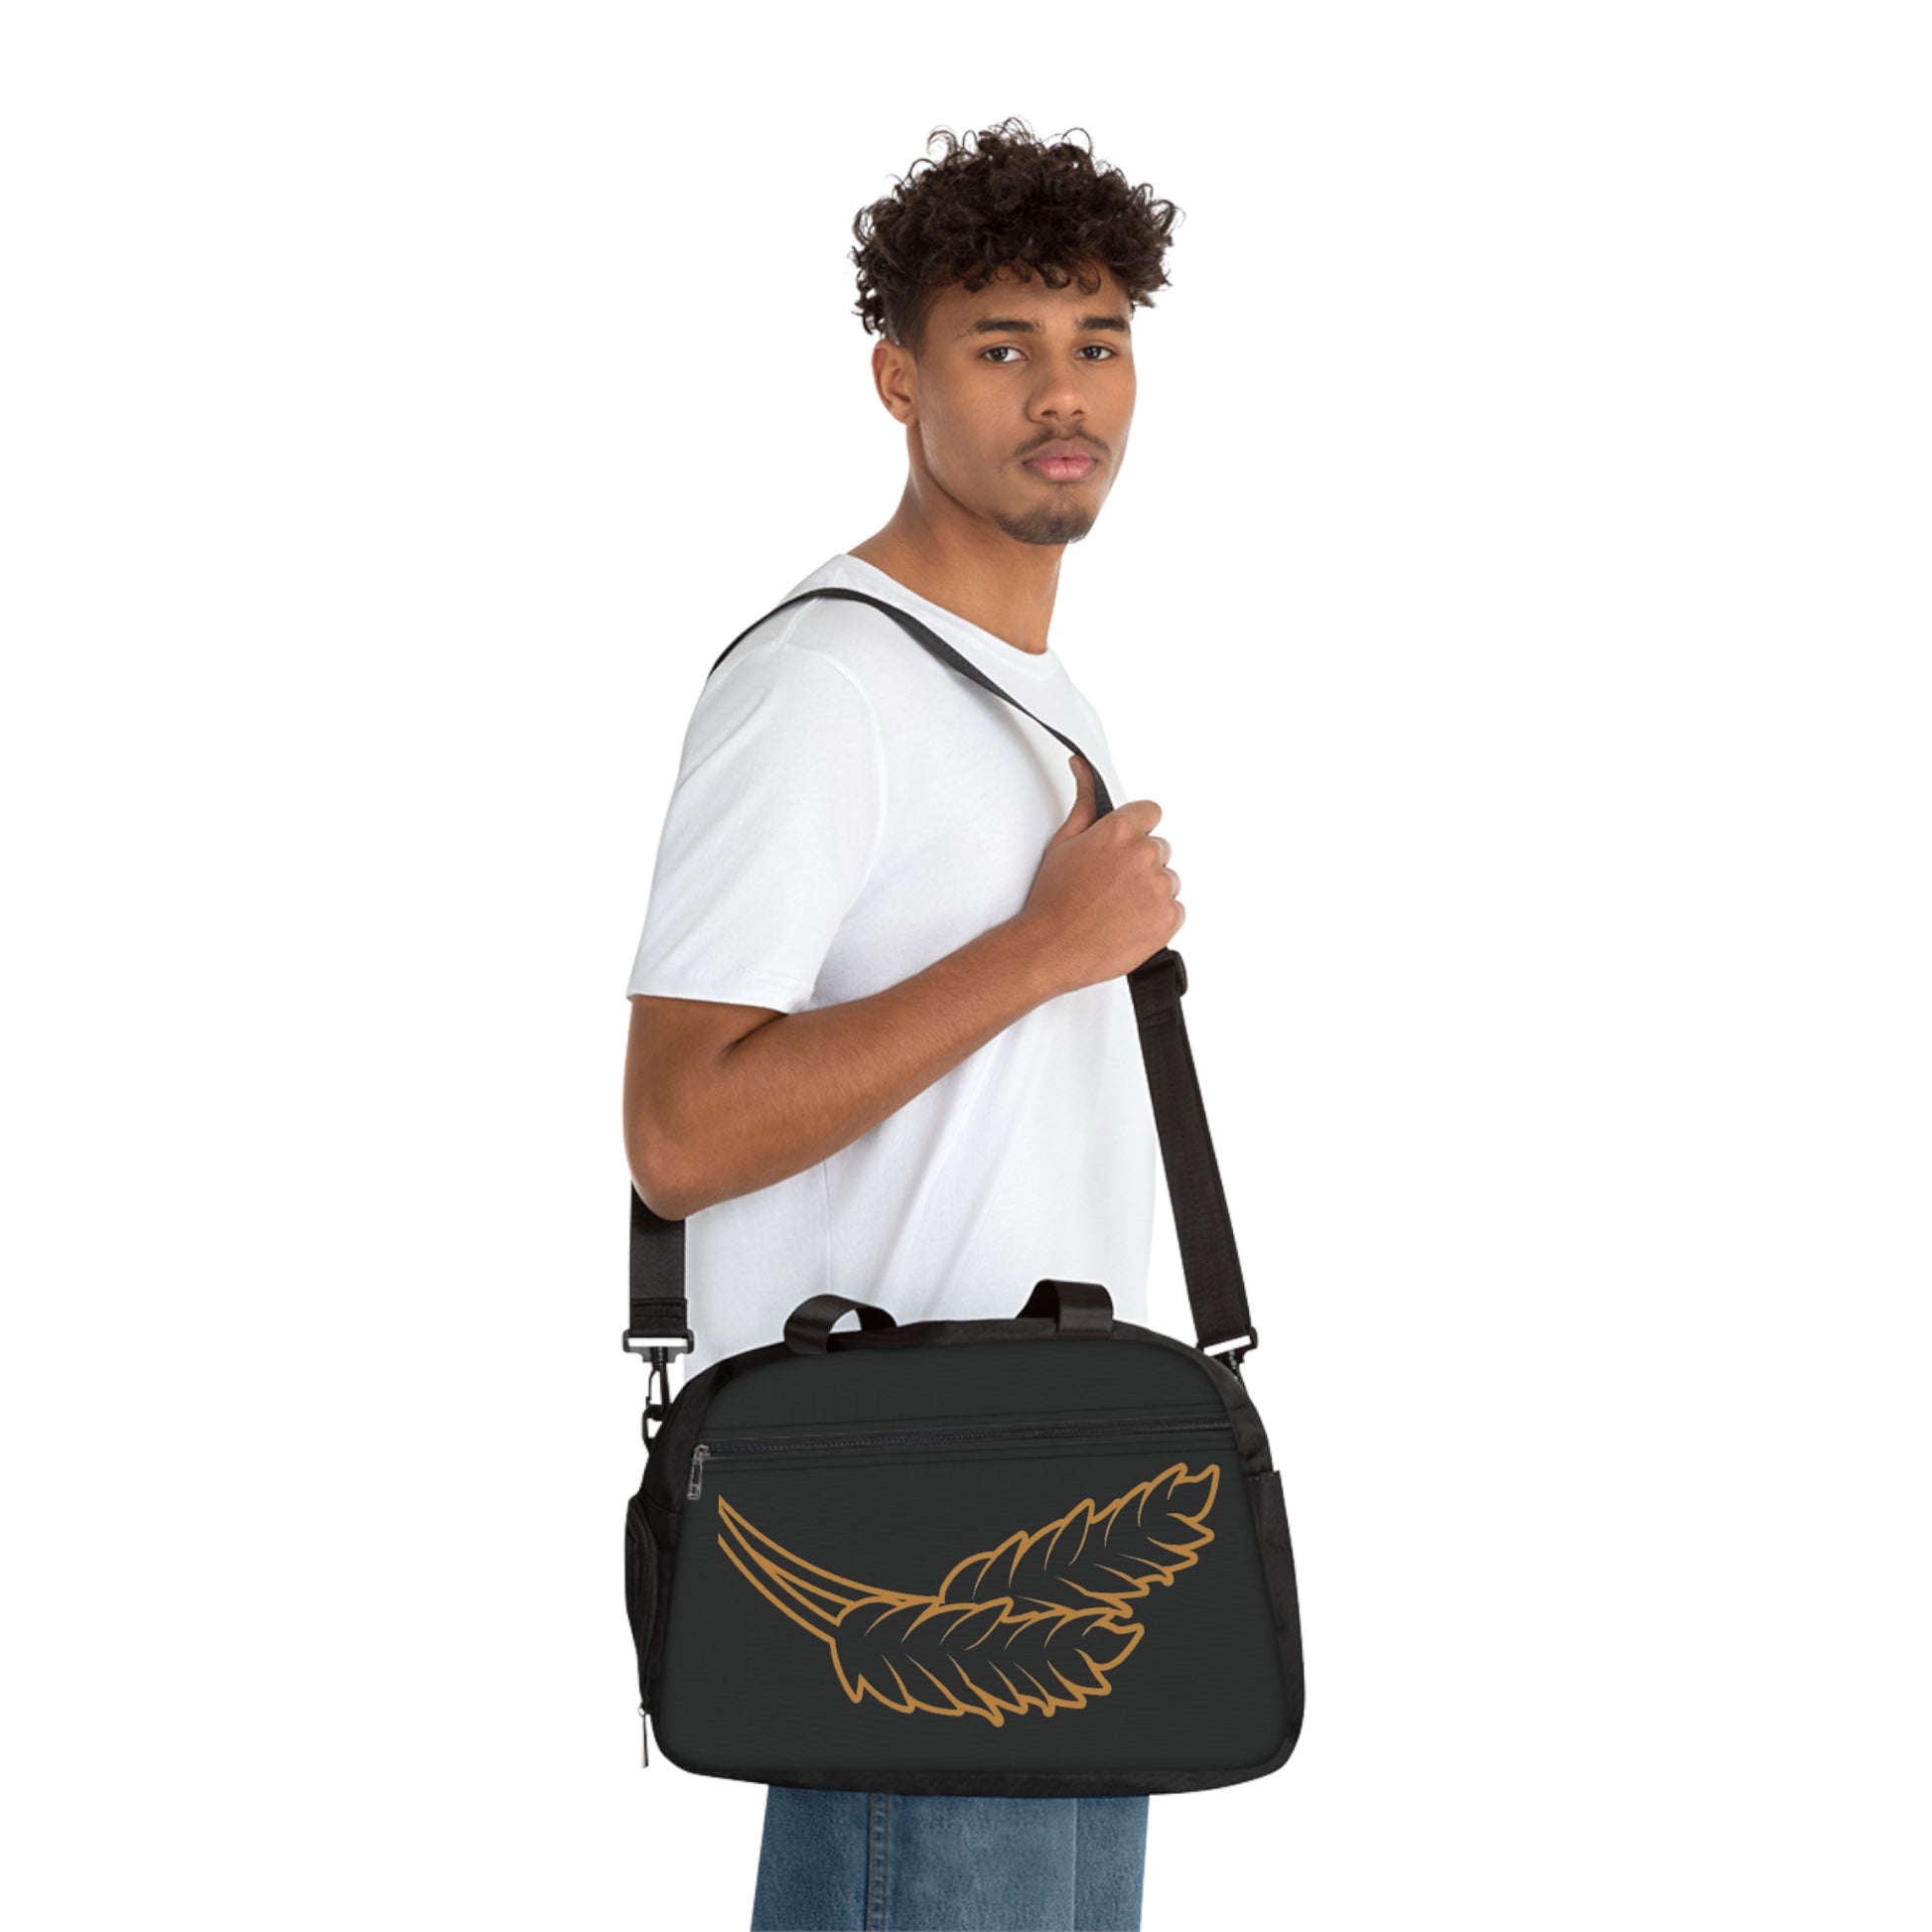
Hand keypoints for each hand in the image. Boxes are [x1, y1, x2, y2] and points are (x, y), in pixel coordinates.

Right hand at [1015, 753, 1184, 995]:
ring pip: (1168, 880)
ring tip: (1117, 908)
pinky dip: (1157, 918)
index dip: (1136, 831)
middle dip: (1140, 864)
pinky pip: (1175, 910)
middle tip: (1110, 886)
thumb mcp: (1064, 841)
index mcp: (1120, 830)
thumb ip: (1084, 800)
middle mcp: (1145, 854)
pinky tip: (1128, 923)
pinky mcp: (1169, 917)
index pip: (1151, 813)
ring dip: (1150, 891)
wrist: (1050, 946)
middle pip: (1159, 849)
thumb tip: (1082, 765)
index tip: (1123, 849)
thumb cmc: (1053, 898)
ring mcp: (1160, 886)